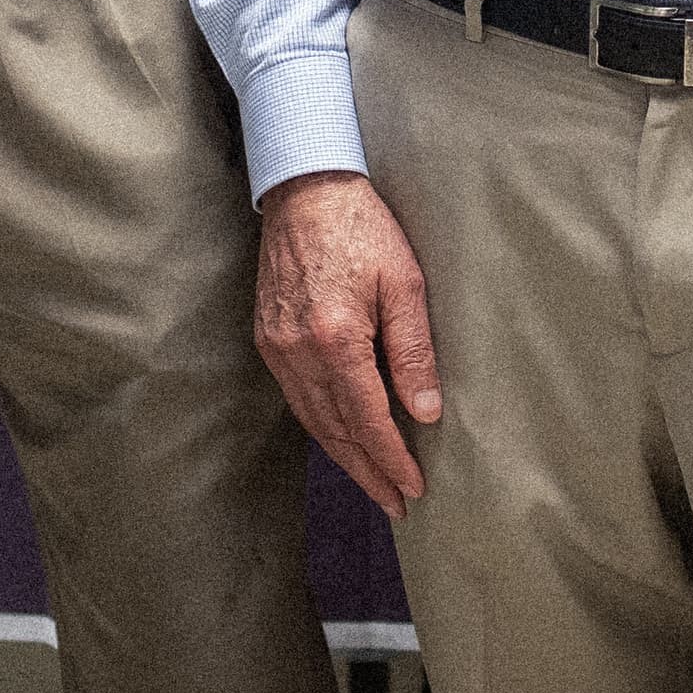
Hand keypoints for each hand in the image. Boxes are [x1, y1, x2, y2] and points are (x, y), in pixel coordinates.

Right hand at [252, 170, 442, 515]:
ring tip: (372, 481)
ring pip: (311, 419)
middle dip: (367, 472)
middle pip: (335, 430)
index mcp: (336, 339)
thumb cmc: (362, 227)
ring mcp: (277, 346)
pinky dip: (320, 424)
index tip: (412, 489)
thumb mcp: (404, 283)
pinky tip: (340, 434)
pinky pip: (296, 396)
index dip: (391, 459)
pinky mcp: (267, 337)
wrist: (305, 188)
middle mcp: (298, 351)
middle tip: (394, 504)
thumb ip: (414, 351)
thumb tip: (424, 412)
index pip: (367, 419)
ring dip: (342, 455)